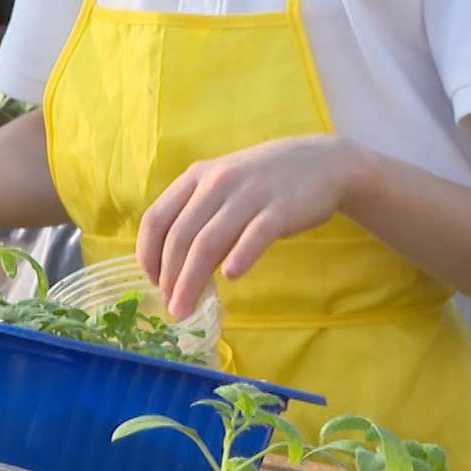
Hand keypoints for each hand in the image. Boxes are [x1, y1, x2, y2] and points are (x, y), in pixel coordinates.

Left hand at [138, 135, 369, 317]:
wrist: (322, 163)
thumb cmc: (263, 182)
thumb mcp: (222, 189)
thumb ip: (198, 219)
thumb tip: (174, 268)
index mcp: (195, 177)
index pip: (156, 218)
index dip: (148, 255)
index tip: (153, 283)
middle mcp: (216, 183)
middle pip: (180, 237)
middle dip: (170, 278)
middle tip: (170, 307)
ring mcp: (248, 194)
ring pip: (208, 242)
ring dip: (192, 280)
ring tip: (186, 308)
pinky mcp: (279, 208)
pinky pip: (254, 235)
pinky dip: (239, 256)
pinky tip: (231, 276)